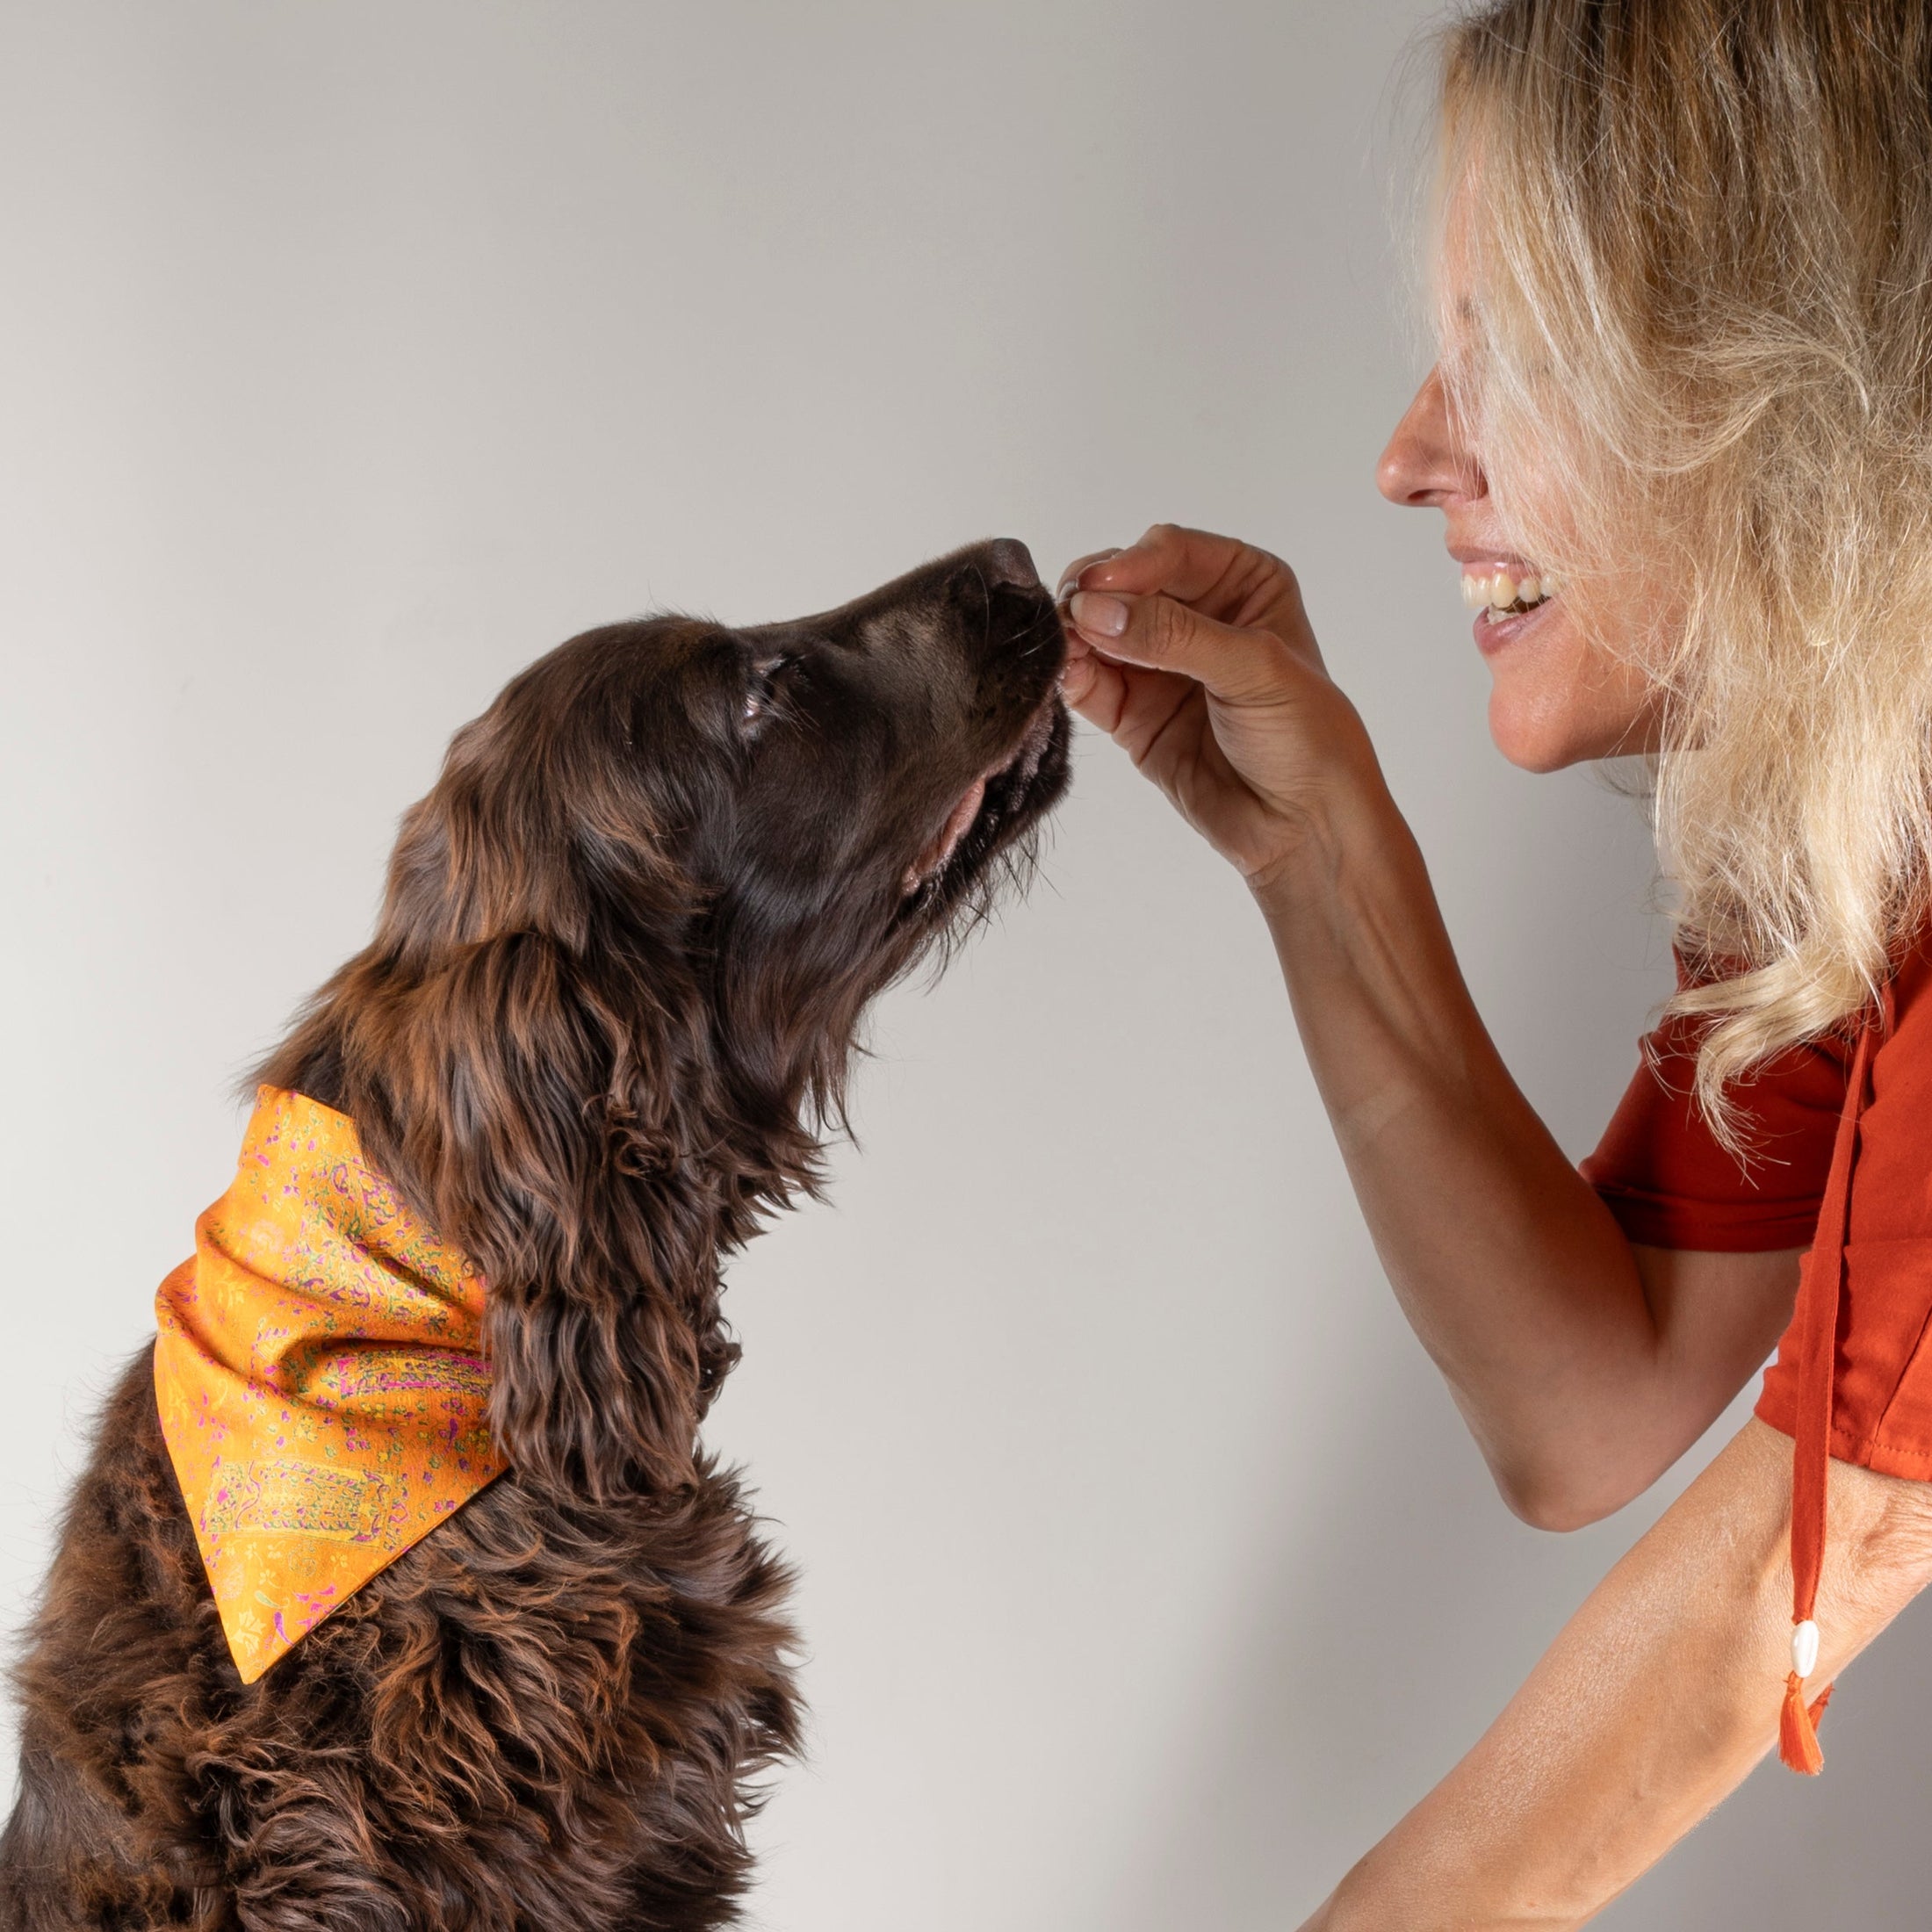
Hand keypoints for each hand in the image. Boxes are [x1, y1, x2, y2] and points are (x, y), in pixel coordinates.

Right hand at [1059, 524, 1376, 886]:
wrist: (1302, 828)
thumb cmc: (1306, 738)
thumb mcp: (1253, 670)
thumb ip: (1173, 636)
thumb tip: (1096, 610)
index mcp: (1243, 584)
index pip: (1172, 552)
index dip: (1131, 564)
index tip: (1097, 586)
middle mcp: (1197, 615)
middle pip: (1125, 585)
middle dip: (1094, 596)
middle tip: (1070, 615)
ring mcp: (1160, 665)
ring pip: (1099, 630)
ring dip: (1075, 634)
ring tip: (1062, 646)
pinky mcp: (1133, 713)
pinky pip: (1090, 682)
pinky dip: (1072, 676)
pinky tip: (1065, 674)